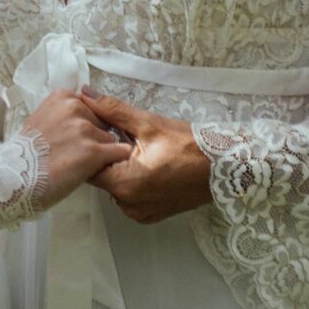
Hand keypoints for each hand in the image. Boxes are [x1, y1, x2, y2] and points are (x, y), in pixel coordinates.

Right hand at [17, 88, 132, 204]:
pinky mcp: (93, 152)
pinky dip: (114, 162)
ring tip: (80, 165)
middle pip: (103, 122)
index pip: (91, 106)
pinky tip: (97, 170)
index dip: (88, 124)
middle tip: (75, 153)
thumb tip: (81, 112)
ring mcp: (84, 129)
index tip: (77, 137)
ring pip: (111, 139)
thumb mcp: (40, 120)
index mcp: (63, 97)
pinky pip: (119, 153)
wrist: (15, 177)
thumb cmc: (25, 155)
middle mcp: (75, 107)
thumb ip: (62, 113)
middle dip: (96, 137)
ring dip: (102, 153)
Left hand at [78, 87, 213, 223]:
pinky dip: (133, 181)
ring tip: (134, 149)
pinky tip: (145, 164)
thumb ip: (112, 110)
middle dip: (107, 157)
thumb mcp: (147, 123)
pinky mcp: (151, 215)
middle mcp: (128, 205)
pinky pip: (130, 196)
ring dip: (120, 169)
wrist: (223, 167)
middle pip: (102, 178)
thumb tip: (85, 94)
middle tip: (120, 137)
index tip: (97, 132)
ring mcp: (140, 213)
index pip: (89, 167)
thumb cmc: (186, 145)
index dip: (90, 147)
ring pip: (116, 187)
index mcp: (124, 184)